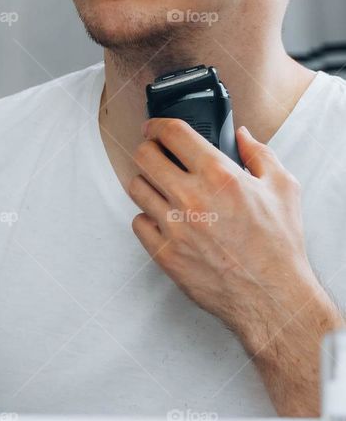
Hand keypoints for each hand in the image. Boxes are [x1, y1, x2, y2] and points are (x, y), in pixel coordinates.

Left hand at [128, 117, 317, 341]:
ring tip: (160, 186)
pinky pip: (138, 223)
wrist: (271, 295)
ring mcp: (174, 227)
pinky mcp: (165, 253)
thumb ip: (260, 154)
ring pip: (136, 188)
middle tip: (154, 153)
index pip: (172, 134)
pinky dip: (148, 218)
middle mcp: (191, 198)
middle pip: (144, 157)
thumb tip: (243, 136)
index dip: (158, 125)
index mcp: (219, 176)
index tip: (155, 127)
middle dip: (147, 149)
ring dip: (146, 182)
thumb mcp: (283, 188)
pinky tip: (164, 219)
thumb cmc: (278, 246)